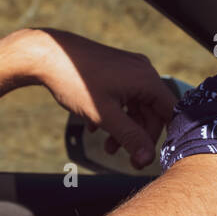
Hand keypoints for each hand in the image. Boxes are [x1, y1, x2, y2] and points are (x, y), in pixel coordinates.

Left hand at [26, 28, 177, 167]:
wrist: (47, 55)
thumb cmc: (76, 82)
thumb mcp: (104, 116)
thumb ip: (130, 138)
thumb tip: (147, 159)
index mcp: (147, 80)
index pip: (169, 113)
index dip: (163, 137)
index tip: (150, 156)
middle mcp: (143, 71)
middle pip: (153, 111)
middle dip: (139, 136)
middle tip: (128, 159)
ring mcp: (129, 68)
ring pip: (136, 106)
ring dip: (125, 128)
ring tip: (108, 147)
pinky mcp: (116, 69)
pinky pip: (124, 96)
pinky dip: (114, 114)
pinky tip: (95, 126)